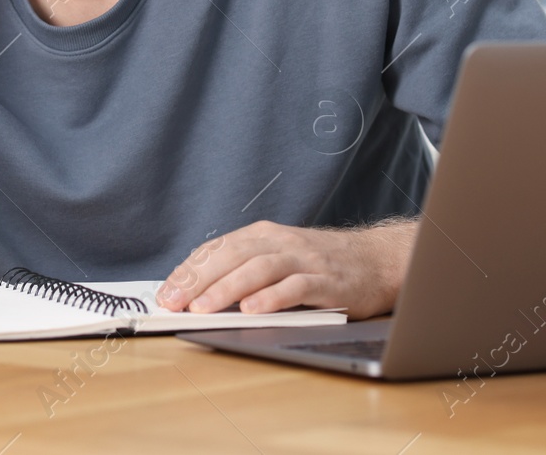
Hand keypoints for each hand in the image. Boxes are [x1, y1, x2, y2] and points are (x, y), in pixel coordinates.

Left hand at [154, 220, 417, 321]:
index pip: (218, 249)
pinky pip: (295, 287)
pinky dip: (271, 297)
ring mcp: (304, 260)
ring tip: (202, 308)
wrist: (379, 260)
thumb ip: (248, 269)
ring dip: (226, 288)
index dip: (189, 271)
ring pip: (258, 269)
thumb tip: (202, 293)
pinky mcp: (327, 280)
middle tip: (173, 302)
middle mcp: (281, 242)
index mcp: (264, 236)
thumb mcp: (282, 258)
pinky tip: (251, 310)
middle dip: (198, 280)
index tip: (166, 292)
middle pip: (232, 256)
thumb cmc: (324, 264)